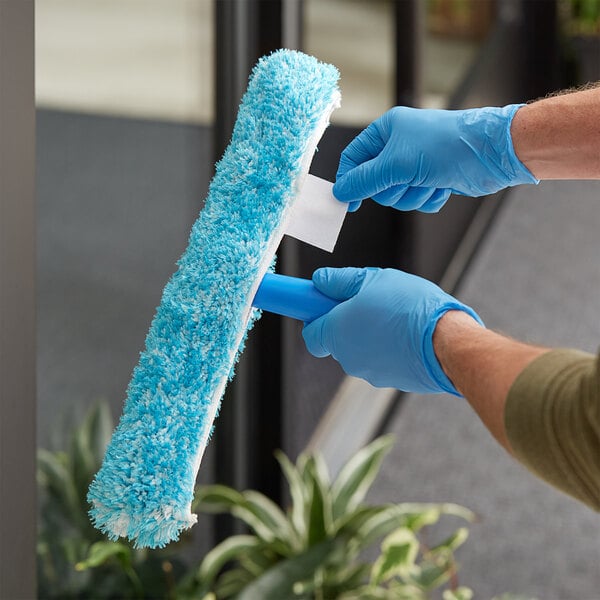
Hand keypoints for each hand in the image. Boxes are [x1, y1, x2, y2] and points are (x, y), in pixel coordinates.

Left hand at [302, 267, 483, 394]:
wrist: (447, 343)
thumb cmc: (409, 307)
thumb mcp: (373, 279)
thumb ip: (341, 281)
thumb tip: (321, 280)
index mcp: (336, 332)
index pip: (310, 333)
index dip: (316, 317)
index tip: (327, 304)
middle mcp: (348, 358)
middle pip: (338, 340)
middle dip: (349, 323)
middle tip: (371, 303)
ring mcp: (370, 373)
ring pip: (363, 350)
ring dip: (372, 335)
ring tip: (397, 317)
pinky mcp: (393, 382)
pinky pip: (385, 361)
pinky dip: (391, 349)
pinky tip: (409, 334)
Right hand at [333, 105, 537, 211]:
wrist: (491, 153)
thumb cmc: (447, 146)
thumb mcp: (397, 163)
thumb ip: (364, 180)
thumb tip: (340, 191)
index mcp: (387, 130)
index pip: (354, 158)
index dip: (348, 180)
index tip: (346, 201)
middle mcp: (400, 146)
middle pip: (375, 183)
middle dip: (393, 188)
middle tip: (407, 180)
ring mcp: (417, 164)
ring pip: (396, 196)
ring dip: (413, 195)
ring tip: (430, 180)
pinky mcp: (433, 179)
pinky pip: (417, 200)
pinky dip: (429, 198)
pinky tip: (442, 185)